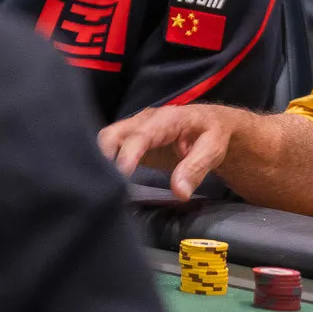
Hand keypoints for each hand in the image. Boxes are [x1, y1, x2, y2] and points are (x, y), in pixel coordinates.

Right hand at [98, 104, 247, 199]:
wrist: (212, 124)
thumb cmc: (213, 134)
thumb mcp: (213, 149)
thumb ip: (196, 168)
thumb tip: (180, 192)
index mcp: (166, 119)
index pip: (140, 136)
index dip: (127, 155)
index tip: (120, 175)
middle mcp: (144, 121)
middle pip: (111, 135)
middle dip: (101, 157)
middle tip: (103, 186)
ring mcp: (134, 129)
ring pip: (106, 142)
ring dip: (99, 162)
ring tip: (101, 187)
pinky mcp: (130, 141)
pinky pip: (109, 150)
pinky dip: (104, 164)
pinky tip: (105, 183)